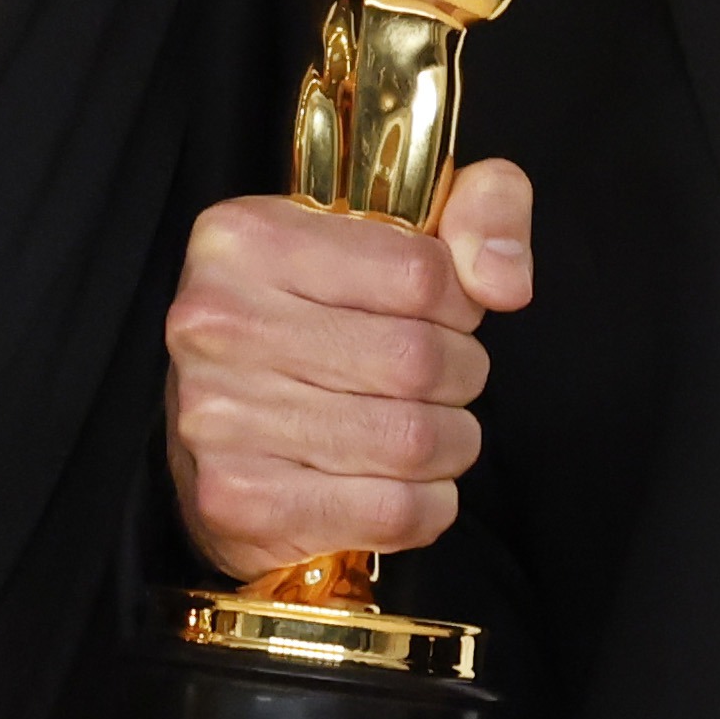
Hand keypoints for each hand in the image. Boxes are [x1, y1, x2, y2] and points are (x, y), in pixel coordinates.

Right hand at [169, 164, 530, 576]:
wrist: (220, 442)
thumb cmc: (316, 327)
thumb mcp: (391, 234)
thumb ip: (481, 207)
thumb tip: (503, 282)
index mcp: (245, 240)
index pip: (421, 273)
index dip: (460, 303)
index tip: (439, 314)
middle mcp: (217, 323)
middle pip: (418, 359)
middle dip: (459, 377)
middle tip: (437, 380)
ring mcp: (218, 417)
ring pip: (413, 440)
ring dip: (447, 444)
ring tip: (419, 431)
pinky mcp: (236, 500)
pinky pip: (392, 510)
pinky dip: (425, 505)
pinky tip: (398, 485)